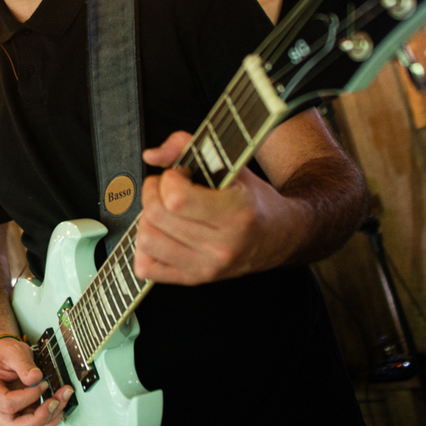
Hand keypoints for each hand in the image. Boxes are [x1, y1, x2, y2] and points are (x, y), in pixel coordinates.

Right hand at [0, 337, 74, 425]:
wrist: (8, 357)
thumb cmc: (5, 355)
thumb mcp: (13, 353)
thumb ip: (24, 364)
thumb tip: (36, 378)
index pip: (8, 404)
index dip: (28, 396)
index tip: (42, 383)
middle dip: (40, 417)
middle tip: (55, 401)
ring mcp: (10, 415)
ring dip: (50, 416)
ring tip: (62, 397)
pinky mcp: (23, 415)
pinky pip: (38, 424)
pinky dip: (52, 416)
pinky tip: (59, 402)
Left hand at [134, 131, 306, 284]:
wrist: (280, 237)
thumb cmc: (254, 200)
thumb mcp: (232, 165)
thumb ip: (187, 145)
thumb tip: (151, 156)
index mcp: (236, 214)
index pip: (176, 199)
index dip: (170, 178)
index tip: (181, 175)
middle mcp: (221, 246)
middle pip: (156, 216)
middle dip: (154, 192)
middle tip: (168, 188)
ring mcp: (207, 267)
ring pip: (146, 241)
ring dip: (147, 219)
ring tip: (165, 211)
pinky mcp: (194, 280)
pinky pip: (147, 268)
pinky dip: (145, 248)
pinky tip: (162, 233)